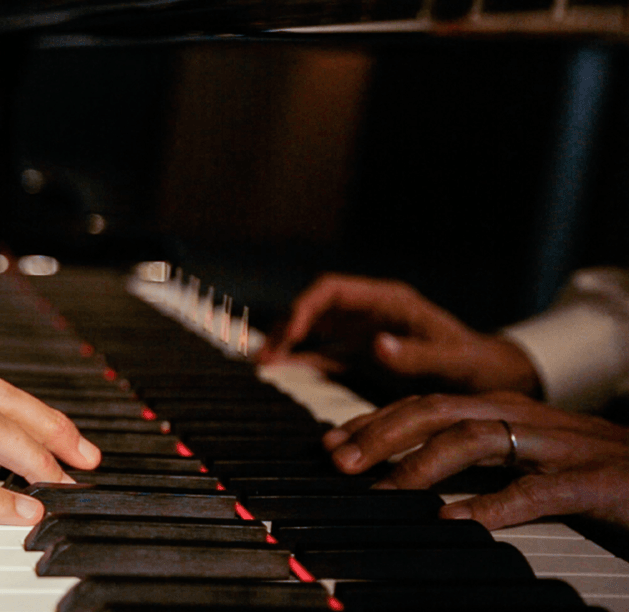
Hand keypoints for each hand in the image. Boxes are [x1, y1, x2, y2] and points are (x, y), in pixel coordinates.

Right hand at [258, 274, 539, 395]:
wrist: (492, 378)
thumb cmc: (476, 365)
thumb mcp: (451, 360)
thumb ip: (415, 355)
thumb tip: (377, 344)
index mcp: (388, 301)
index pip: (332, 290)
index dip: (305, 307)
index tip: (292, 334)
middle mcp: (370, 311)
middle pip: (314, 308)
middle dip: (288, 327)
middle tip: (268, 357)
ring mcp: (363, 331)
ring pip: (312, 328)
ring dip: (289, 343)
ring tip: (265, 365)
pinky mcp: (362, 353)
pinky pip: (322, 352)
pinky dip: (300, 361)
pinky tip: (283, 373)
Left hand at [323, 391, 628, 528]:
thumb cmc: (597, 471)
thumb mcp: (527, 457)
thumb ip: (473, 459)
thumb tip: (407, 476)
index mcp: (505, 410)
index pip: (426, 405)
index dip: (373, 421)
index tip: (329, 445)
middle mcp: (525, 418)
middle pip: (438, 411)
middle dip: (381, 433)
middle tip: (338, 462)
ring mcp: (559, 446)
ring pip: (476, 439)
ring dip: (421, 463)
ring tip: (381, 488)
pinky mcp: (593, 481)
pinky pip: (535, 490)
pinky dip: (490, 504)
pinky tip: (452, 520)